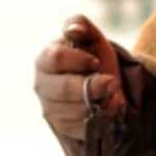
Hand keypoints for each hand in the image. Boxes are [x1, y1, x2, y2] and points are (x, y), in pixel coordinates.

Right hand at [33, 14, 117, 155]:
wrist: (106, 88)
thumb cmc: (94, 60)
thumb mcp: (92, 39)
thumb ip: (80, 26)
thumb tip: (74, 29)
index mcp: (45, 60)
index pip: (55, 59)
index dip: (79, 60)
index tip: (96, 62)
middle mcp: (43, 87)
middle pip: (64, 90)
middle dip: (93, 87)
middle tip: (112, 82)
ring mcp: (51, 110)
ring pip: (76, 111)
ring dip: (100, 104)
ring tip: (111, 96)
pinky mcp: (64, 129)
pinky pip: (83, 128)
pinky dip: (101, 120)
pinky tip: (107, 110)